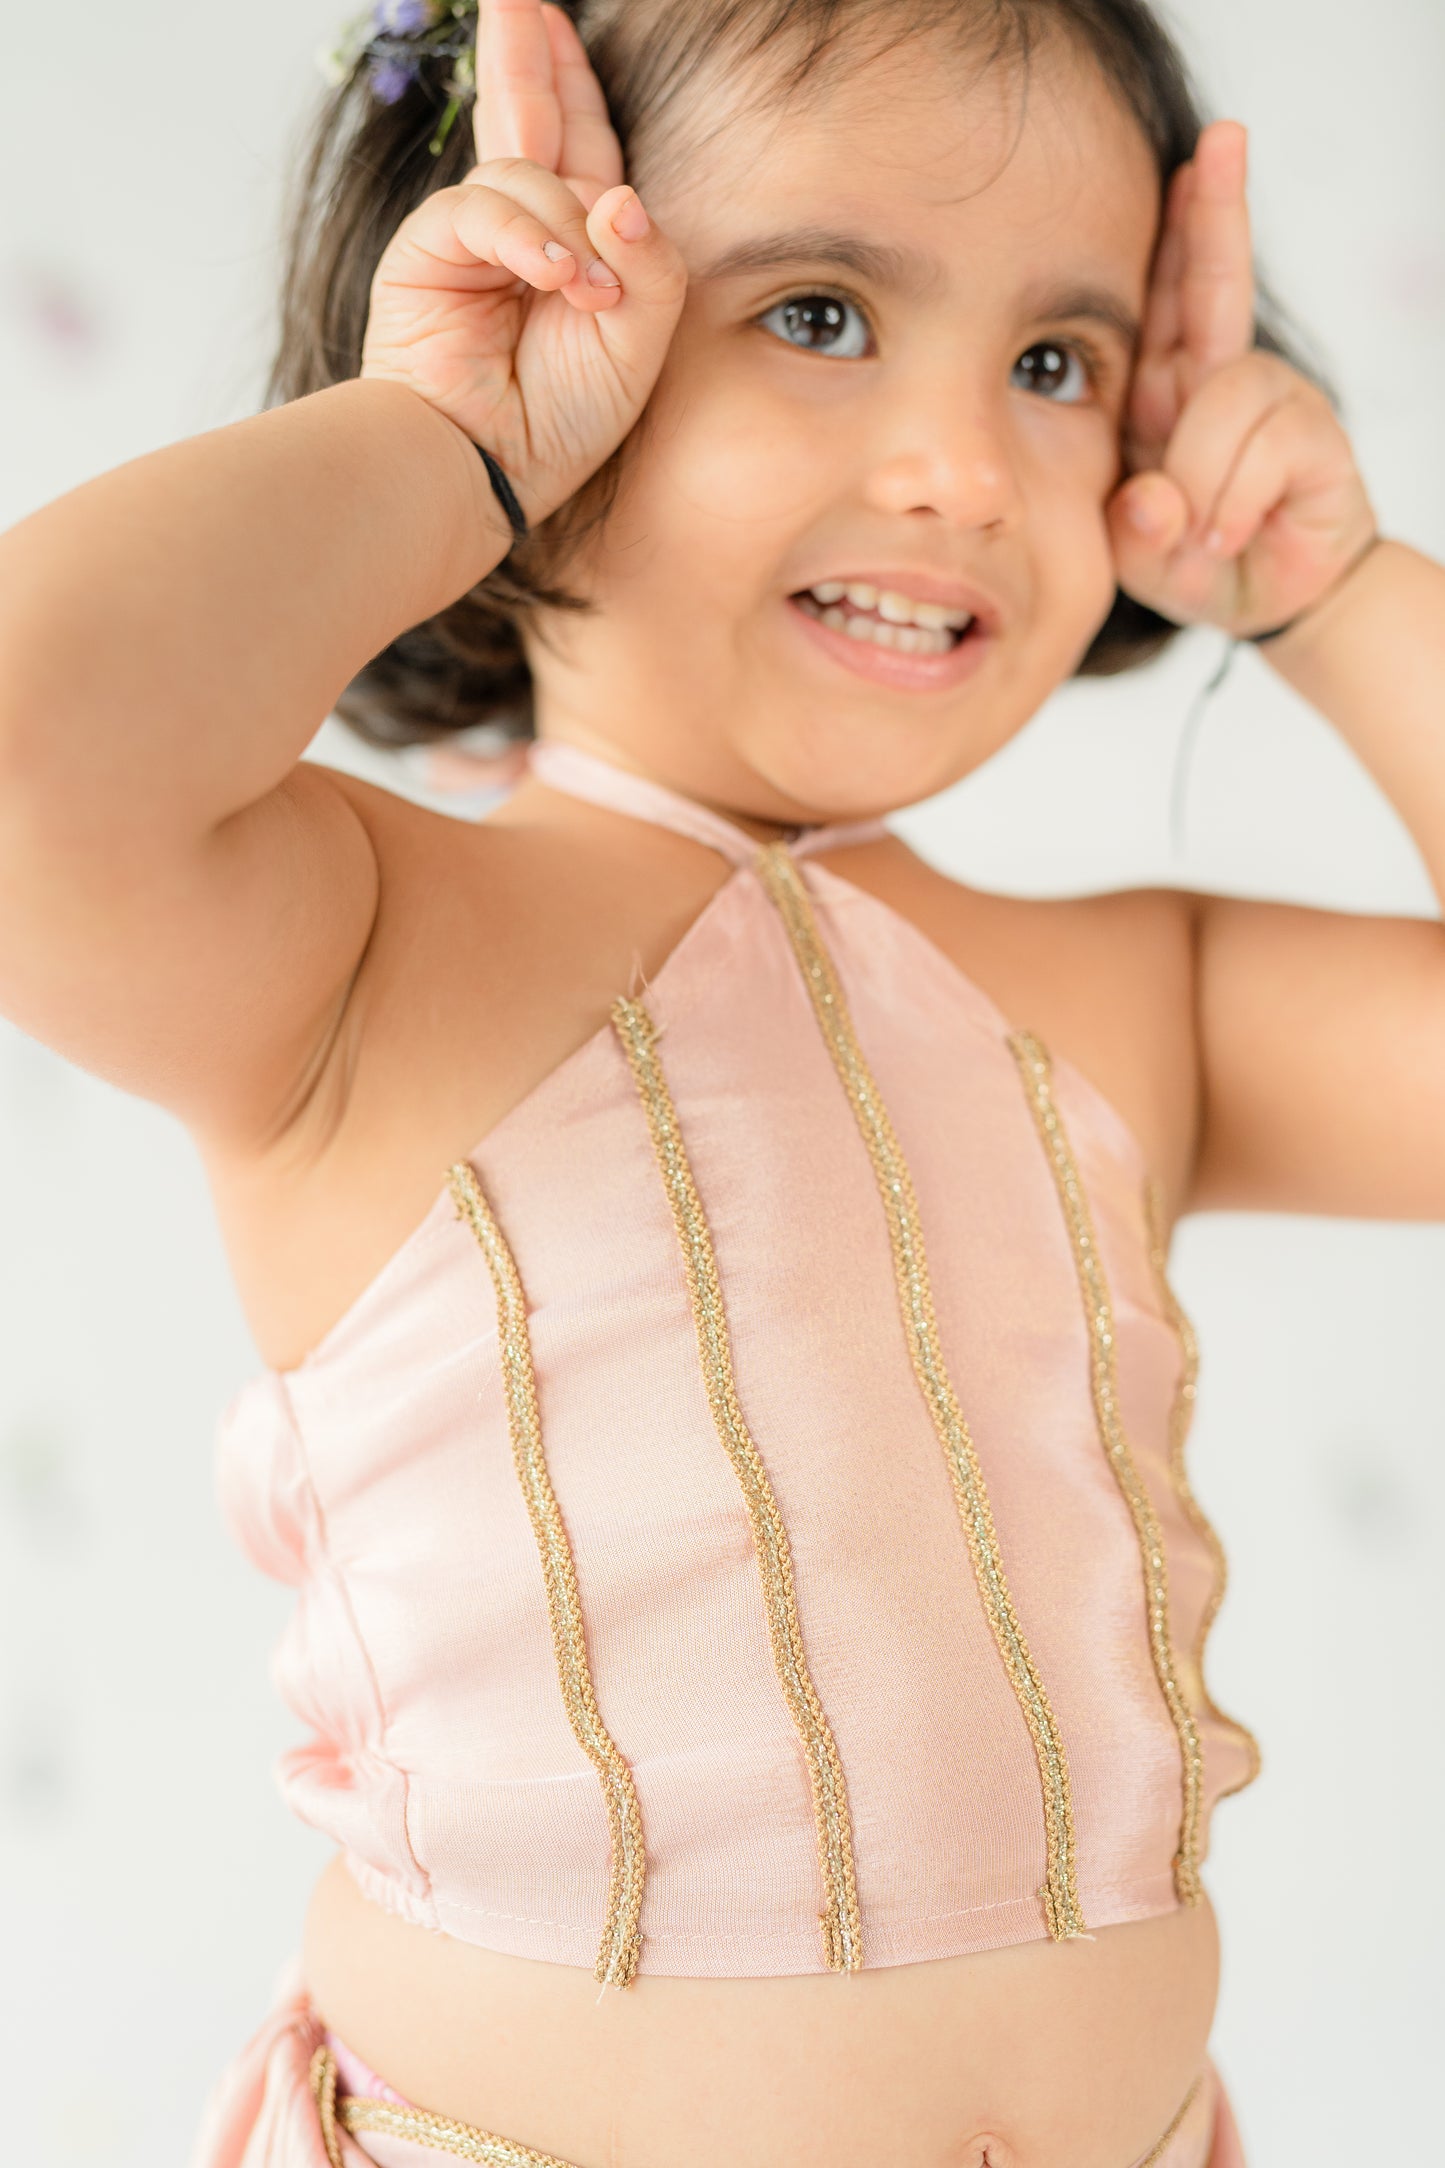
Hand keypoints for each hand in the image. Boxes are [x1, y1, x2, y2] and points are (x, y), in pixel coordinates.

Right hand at [360, 0, 685, 526]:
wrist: (492, 470)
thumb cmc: (562, 421)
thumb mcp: (639, 343)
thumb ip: (651, 266)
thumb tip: (622, 198)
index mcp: (574, 244)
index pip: (581, 143)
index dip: (572, 82)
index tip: (557, 20)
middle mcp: (521, 230)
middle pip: (532, 117)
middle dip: (528, 55)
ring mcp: (471, 237)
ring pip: (529, 176)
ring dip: (568, 235)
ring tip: (586, 301)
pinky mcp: (429, 249)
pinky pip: (484, 207)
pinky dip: (526, 240)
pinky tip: (552, 283)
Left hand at [1108, 121, 1376, 639]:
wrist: (1270, 604)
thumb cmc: (1195, 563)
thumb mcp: (1137, 554)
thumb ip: (1132, 528)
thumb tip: (1154, 495)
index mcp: (1166, 391)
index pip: (1164, 298)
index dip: (1175, 231)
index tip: (1188, 161)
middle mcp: (1220, 380)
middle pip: (1213, 283)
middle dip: (1215, 215)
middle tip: (1223, 141)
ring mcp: (1275, 401)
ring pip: (1225, 397)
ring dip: (1202, 478)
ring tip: (1202, 534)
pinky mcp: (1317, 437)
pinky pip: (1262, 449)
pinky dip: (1234, 503)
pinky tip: (1230, 534)